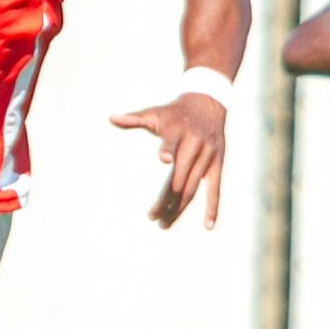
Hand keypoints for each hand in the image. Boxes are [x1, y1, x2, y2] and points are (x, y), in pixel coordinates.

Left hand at [110, 92, 226, 228]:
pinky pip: (216, 189)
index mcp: (177, 131)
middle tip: (152, 217)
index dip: (168, 150)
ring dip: (179, 208)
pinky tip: (208, 225)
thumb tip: (111, 118)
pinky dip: (213, 207)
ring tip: (164, 223)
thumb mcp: (155, 112)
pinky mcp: (217, 164)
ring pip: (192, 188)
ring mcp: (208, 156)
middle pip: (179, 177)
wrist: (208, 103)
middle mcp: (194, 144)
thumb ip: (134, 118)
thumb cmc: (174, 112)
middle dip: (166, 200)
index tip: (164, 159)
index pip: (172, 142)